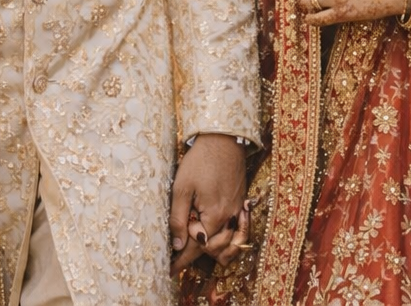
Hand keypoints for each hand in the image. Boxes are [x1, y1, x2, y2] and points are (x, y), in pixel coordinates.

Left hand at [170, 134, 247, 274]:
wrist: (223, 139)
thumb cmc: (200, 161)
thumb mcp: (182, 188)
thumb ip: (178, 219)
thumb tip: (177, 245)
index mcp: (215, 215)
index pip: (197, 248)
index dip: (182, 261)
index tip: (169, 271)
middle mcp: (230, 216)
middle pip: (215, 249)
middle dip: (196, 255)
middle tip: (176, 257)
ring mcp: (238, 210)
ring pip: (229, 243)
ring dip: (213, 250)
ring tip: (193, 249)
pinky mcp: (241, 202)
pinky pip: (236, 230)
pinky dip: (226, 239)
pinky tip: (213, 236)